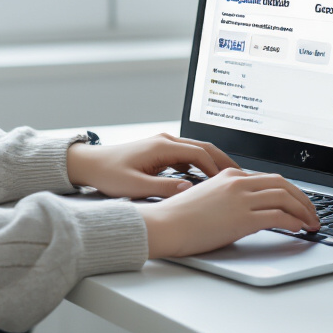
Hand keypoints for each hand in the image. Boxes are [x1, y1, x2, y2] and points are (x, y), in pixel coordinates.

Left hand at [65, 132, 237, 198]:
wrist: (89, 164)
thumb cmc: (108, 174)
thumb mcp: (135, 187)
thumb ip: (163, 189)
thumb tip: (189, 191)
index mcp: (161, 146)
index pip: (199, 155)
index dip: (217, 169)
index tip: (231, 183)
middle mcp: (165, 141)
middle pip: (204, 148)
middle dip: (223, 162)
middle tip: (242, 177)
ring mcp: (163, 144)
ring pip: (197, 150)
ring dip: (214, 163)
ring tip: (230, 179)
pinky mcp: (160, 150)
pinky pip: (187, 155)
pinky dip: (201, 164)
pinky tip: (207, 178)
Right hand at [135, 169, 320, 258]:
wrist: (164, 225)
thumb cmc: (178, 217)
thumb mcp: (207, 199)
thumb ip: (227, 199)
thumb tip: (245, 211)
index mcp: (229, 176)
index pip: (268, 179)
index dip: (288, 191)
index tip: (297, 203)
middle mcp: (237, 182)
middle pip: (282, 184)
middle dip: (303, 198)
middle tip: (312, 213)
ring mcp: (241, 199)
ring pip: (285, 197)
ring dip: (304, 211)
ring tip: (311, 223)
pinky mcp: (242, 217)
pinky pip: (278, 216)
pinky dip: (294, 221)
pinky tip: (299, 228)